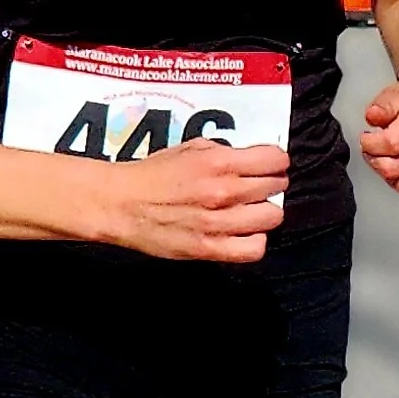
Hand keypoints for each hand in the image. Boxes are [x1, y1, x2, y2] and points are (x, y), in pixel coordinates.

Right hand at [87, 138, 290, 263]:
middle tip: (258, 188)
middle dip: (270, 185)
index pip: (275, 160)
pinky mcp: (211, 249)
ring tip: (251, 211)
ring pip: (272, 217)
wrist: (122, 204)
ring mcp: (220, 223)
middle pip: (276, 187)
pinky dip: (254, 240)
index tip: (270, 165)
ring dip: (265, 213)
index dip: (276, 162)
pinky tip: (243, 233)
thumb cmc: (152, 174)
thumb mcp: (190, 148)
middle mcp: (225, 191)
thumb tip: (250, 159)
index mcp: (220, 162)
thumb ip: (223, 152)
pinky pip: (255, 249)